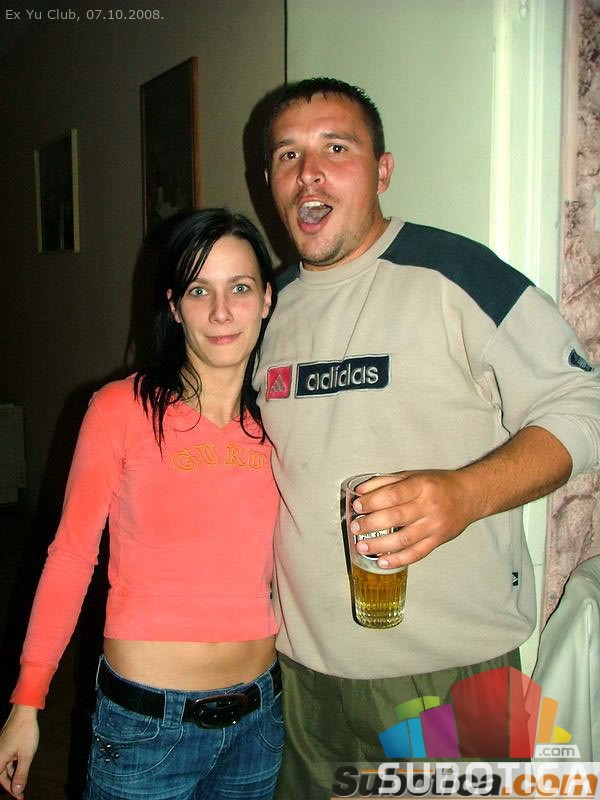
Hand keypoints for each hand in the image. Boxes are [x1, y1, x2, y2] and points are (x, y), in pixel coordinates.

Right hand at [0, 705, 38, 798]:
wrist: (25, 712)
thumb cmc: (25, 732)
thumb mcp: (26, 755)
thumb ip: (21, 774)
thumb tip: (17, 790)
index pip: (0, 780)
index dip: (10, 789)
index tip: (19, 797)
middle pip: (1, 775)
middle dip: (11, 784)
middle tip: (21, 793)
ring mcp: (0, 749)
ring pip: (4, 767)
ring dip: (12, 775)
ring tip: (22, 782)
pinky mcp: (5, 744)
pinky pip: (7, 759)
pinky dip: (13, 765)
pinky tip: (21, 767)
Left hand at [350, 470, 476, 568]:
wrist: (469, 496)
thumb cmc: (437, 485)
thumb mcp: (413, 476)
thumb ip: (385, 482)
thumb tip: (360, 490)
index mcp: (421, 486)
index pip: (393, 495)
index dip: (372, 501)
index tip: (357, 506)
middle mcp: (429, 506)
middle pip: (396, 517)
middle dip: (371, 524)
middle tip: (355, 527)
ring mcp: (435, 526)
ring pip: (404, 539)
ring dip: (380, 545)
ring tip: (363, 547)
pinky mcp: (438, 541)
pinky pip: (416, 553)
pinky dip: (398, 560)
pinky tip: (383, 562)